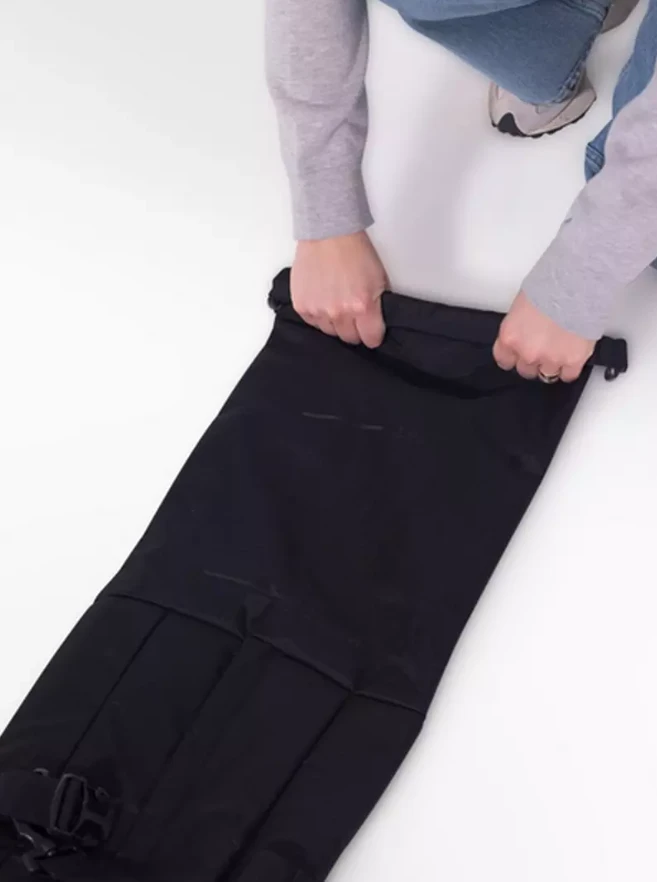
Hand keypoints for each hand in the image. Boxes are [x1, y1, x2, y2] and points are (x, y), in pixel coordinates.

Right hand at [291, 232, 386, 347]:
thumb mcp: (379, 279)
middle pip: (349, 338)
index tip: (371, 330)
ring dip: (334, 321)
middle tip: (353, 311)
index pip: (371, 339)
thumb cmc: (354, 251)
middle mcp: (339, 312)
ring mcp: (318, 310)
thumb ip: (378, 306)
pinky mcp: (302, 306)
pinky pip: (313, 322)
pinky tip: (322, 298)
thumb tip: (375, 322)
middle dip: (354, 328)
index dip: (373, 334)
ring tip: (335, 300)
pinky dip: (318, 314)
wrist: (328, 234)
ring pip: (330, 331)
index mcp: (362, 307)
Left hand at [493, 291, 594, 381]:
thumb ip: (519, 327)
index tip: (519, 354)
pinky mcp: (573, 361)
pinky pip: (568, 375)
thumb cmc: (550, 286)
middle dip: (533, 360)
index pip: (504, 360)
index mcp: (510, 337)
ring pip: (547, 374)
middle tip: (543, 347)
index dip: (514, 357)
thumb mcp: (521, 306)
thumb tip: (525, 333)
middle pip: (525, 370)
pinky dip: (570, 367)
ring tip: (560, 348)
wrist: (577, 284)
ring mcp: (550, 359)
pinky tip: (572, 356)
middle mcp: (527, 352)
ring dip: (552, 364)